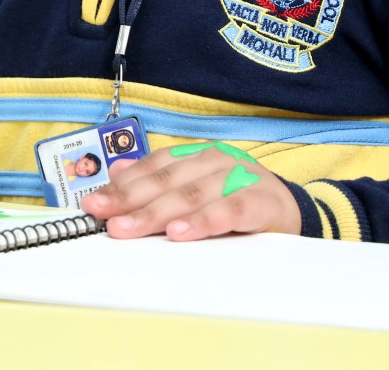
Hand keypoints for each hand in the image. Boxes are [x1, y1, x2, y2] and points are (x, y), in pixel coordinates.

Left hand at [81, 141, 300, 240]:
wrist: (294, 211)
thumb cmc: (239, 200)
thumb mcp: (197, 187)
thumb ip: (158, 179)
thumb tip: (116, 170)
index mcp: (198, 156)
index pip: (154, 167)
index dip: (123, 184)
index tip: (95, 203)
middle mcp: (216, 162)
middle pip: (168, 181)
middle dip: (131, 201)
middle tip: (105, 218)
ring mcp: (240, 179)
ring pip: (193, 195)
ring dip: (158, 213)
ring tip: (131, 228)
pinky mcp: (262, 203)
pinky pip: (229, 211)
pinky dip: (203, 222)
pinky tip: (181, 233)